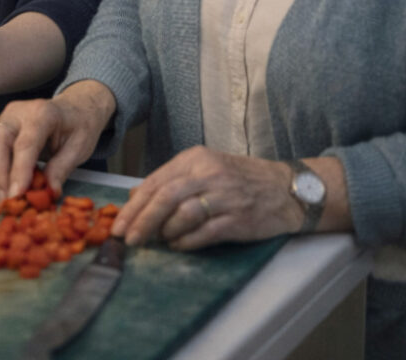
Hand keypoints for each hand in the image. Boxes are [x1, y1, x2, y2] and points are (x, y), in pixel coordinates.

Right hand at [0, 80, 115, 200]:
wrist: (74, 108)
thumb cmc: (79, 126)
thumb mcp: (80, 147)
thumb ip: (62, 168)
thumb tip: (49, 192)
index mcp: (42, 113)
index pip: (25, 144)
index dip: (19, 171)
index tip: (16, 195)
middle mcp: (18, 112)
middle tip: (6, 202)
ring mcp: (6, 118)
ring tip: (7, 199)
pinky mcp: (0, 127)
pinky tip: (8, 186)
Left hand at [110, 146, 300, 249]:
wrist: (286, 189)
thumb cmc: (241, 179)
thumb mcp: (205, 168)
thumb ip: (173, 180)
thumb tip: (136, 196)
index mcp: (196, 158)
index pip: (156, 181)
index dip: (134, 205)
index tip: (119, 224)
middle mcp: (208, 173)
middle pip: (165, 197)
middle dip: (141, 220)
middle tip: (128, 239)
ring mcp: (224, 196)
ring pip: (182, 214)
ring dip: (163, 232)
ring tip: (156, 243)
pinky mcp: (238, 219)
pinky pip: (204, 233)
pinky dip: (186, 242)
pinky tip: (178, 246)